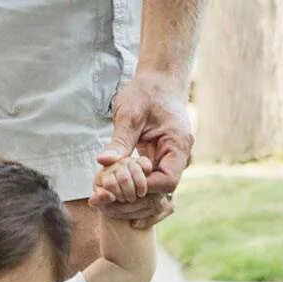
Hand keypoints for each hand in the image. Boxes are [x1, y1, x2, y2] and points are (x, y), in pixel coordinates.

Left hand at [89, 71, 192, 228]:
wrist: (159, 81)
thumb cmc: (146, 92)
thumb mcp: (129, 114)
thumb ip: (119, 140)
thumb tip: (102, 161)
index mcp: (178, 145)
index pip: (167, 181)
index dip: (143, 189)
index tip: (117, 188)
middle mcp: (179, 157)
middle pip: (161, 192)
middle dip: (133, 199)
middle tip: (104, 200)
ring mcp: (171, 160)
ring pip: (155, 191)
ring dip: (131, 197)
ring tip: (104, 199)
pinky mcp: (160, 160)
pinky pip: (150, 182)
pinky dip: (133, 189)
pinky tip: (113, 195)